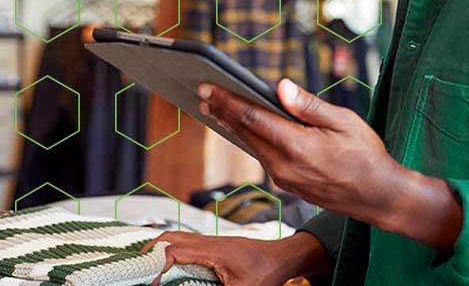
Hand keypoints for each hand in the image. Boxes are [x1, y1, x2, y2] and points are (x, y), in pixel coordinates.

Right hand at [142, 230, 329, 285]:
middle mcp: (209, 242)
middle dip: (148, 250)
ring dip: (159, 248)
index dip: (157, 264)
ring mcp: (211, 242)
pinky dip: (171, 250)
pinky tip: (166, 264)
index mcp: (213, 250)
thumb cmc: (267, 272)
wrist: (284, 257)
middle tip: (134, 266)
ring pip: (177, 237)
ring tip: (144, 265)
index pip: (174, 250)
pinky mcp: (214, 246)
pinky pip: (187, 243)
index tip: (151, 281)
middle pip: (170, 236)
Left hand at [197, 79, 462, 248]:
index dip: (228, 101)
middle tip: (202, 94)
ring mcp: (284, 179)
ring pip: (252, 147)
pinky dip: (252, 141)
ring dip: (234, 127)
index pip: (252, 118)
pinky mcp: (288, 185)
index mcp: (297, 146)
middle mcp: (284, 166)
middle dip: (222, 112)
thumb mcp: (345, 122)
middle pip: (245, 133)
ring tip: (217, 109)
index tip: (207, 88)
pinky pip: (263, 158)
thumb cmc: (368, 156)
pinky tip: (247, 130)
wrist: (379, 197)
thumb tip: (281, 86)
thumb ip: (309, 105)